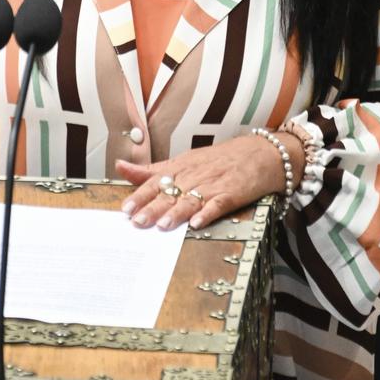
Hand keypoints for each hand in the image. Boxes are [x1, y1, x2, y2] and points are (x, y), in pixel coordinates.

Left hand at [115, 132, 303, 230]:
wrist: (259, 153)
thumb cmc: (218, 159)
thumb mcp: (182, 161)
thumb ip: (151, 169)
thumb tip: (120, 166)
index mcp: (180, 167)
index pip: (156, 181)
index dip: (141, 195)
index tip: (126, 209)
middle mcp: (194, 175)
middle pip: (170, 193)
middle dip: (153, 207)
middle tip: (138, 222)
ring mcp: (214, 184)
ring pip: (191, 199)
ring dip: (177, 213)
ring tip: (164, 225)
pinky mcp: (232, 193)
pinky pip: (219, 204)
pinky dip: (208, 213)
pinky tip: (198, 223)